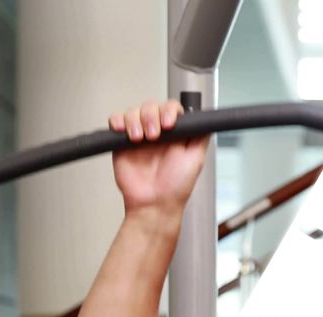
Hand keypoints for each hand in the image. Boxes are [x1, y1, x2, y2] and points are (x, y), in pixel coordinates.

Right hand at [109, 100, 209, 214]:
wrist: (154, 203)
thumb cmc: (177, 187)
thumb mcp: (196, 159)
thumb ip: (200, 136)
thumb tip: (206, 118)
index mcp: (175, 133)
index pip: (171, 108)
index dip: (169, 111)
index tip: (169, 123)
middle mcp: (157, 132)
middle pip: (151, 106)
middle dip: (151, 116)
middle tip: (154, 136)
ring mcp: (139, 135)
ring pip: (133, 112)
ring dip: (135, 120)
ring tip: (140, 139)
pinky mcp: (122, 143)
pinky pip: (116, 122)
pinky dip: (118, 121)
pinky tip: (124, 132)